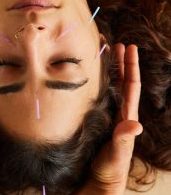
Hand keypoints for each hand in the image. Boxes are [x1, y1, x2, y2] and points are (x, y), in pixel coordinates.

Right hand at [78, 44, 142, 194]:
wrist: (96, 182)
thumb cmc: (108, 171)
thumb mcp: (116, 156)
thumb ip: (123, 141)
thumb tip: (135, 125)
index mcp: (125, 117)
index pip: (130, 87)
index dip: (131, 67)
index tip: (130, 48)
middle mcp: (117, 112)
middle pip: (122, 82)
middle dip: (122, 62)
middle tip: (118, 44)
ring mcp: (106, 114)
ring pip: (111, 87)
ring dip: (111, 69)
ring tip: (106, 53)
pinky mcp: (95, 118)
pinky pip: (98, 96)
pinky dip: (97, 83)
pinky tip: (89, 77)